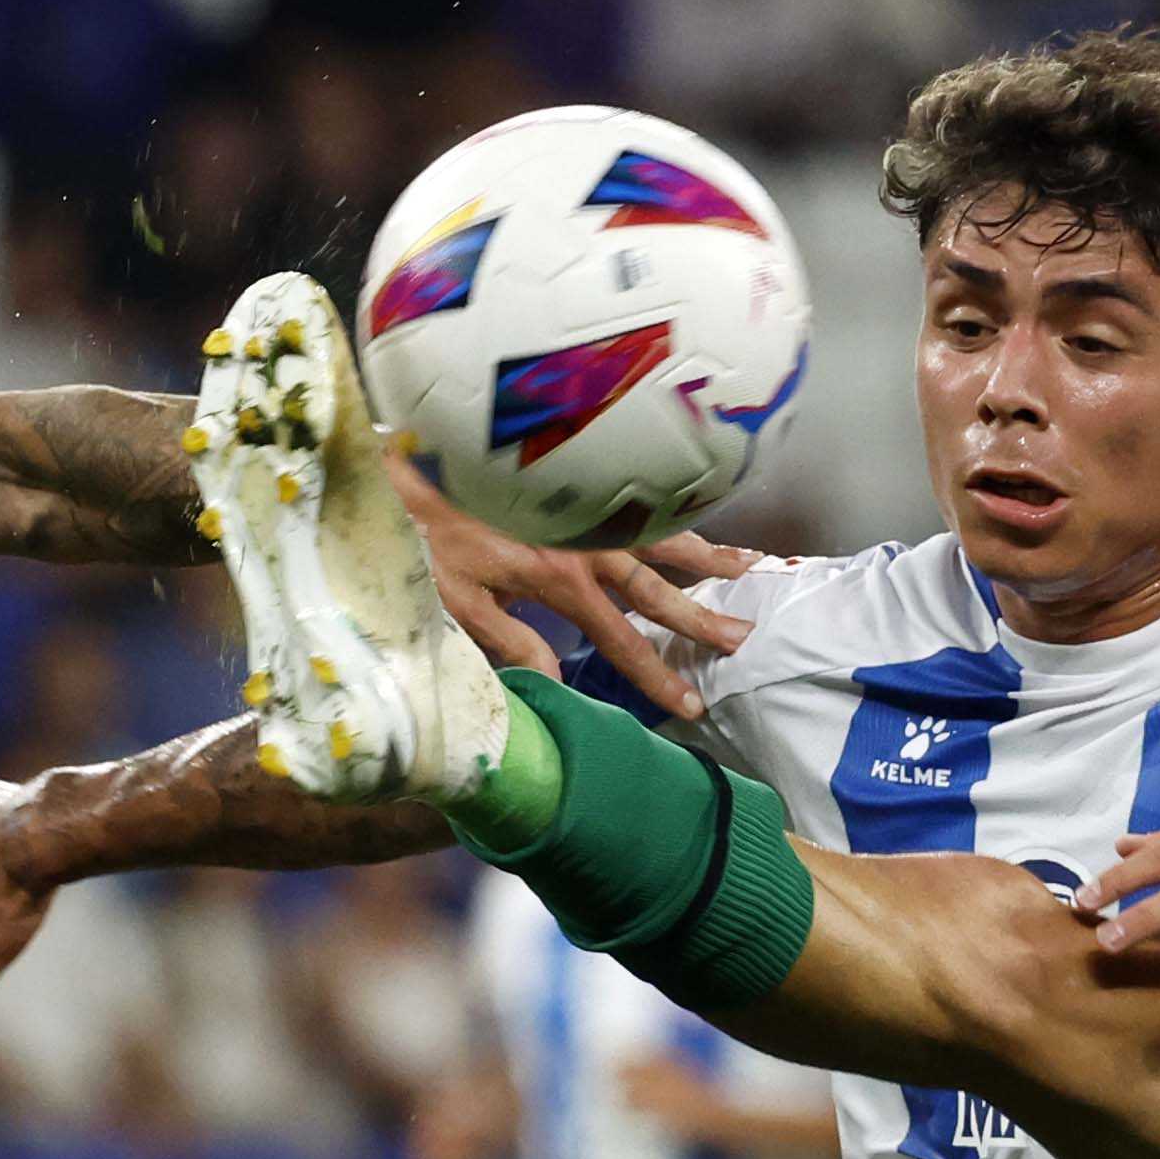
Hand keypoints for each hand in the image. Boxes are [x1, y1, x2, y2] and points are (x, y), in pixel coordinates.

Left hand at [407, 458, 757, 719]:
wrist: (410, 455)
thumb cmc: (426, 532)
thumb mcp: (459, 599)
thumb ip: (512, 641)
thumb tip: (559, 686)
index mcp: (559, 578)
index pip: (622, 639)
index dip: (656, 674)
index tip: (690, 703)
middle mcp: (586, 543)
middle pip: (658, 588)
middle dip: (702, 617)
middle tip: (745, 638)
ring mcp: (589, 510)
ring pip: (662, 535)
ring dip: (706, 554)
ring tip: (750, 567)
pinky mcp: (582, 483)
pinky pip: (641, 502)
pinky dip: (676, 513)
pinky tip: (697, 514)